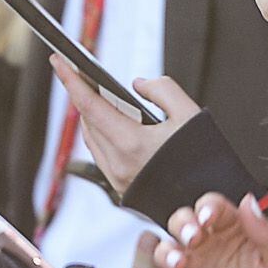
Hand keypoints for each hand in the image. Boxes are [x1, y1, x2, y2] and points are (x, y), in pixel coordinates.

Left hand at [48, 61, 198, 191]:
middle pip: (88, 121)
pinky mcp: (122, 188)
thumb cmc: (205, 163)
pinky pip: (101, 155)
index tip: (58, 61)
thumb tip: (138, 85)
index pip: (89, 105)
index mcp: (131, 144)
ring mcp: (118, 179)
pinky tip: (113, 123)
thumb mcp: (190, 115)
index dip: (71, 81)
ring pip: (91, 139)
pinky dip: (101, 135)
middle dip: (84, 95)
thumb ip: (163, 90)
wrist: (208, 206)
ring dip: (92, 116)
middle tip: (85, 74)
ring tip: (99, 96)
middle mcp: (118, 164)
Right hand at [138, 193, 267, 267]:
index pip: (211, 208)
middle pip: (180, 222)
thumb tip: (250, 204)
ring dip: (165, 252)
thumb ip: (267, 233)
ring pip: (162, 249)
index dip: (207, 207)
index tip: (209, 216)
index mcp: (231, 233)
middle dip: (182, 225)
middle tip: (192, 237)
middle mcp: (206, 249)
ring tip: (180, 264)